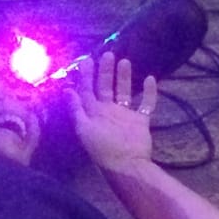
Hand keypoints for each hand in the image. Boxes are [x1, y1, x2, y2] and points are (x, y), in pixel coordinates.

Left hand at [70, 52, 157, 171]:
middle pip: (105, 87)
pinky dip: (149, 92)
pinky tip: (150, 79)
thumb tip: (67, 89)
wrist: (127, 164)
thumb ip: (77, 108)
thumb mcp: (84, 127)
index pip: (87, 90)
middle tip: (106, 54)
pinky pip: (146, 103)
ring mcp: (125, 115)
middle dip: (104, 71)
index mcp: (93, 113)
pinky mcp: (140, 120)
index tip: (87, 60)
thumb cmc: (103, 147)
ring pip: (124, 91)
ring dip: (124, 77)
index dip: (85, 76)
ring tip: (124, 61)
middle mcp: (108, 111)